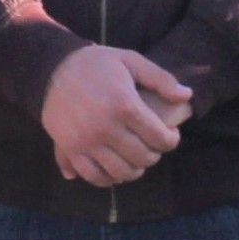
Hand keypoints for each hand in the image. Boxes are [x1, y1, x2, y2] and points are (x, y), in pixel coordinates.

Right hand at [41, 43, 189, 185]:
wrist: (52, 68)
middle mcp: (106, 127)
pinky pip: (94, 176)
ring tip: (136, 159)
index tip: (170, 135)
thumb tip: (187, 96)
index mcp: (125, 105)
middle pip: (142, 157)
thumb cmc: (96, 64)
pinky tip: (115, 169)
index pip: (159, 138)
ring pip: (121, 172)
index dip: (171, 140)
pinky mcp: (71, 149)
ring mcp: (87, 141)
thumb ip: (161, 79)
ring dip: (135, 170)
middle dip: (154, 155)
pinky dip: (108, 178)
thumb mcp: (130, 61)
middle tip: (153, 146)